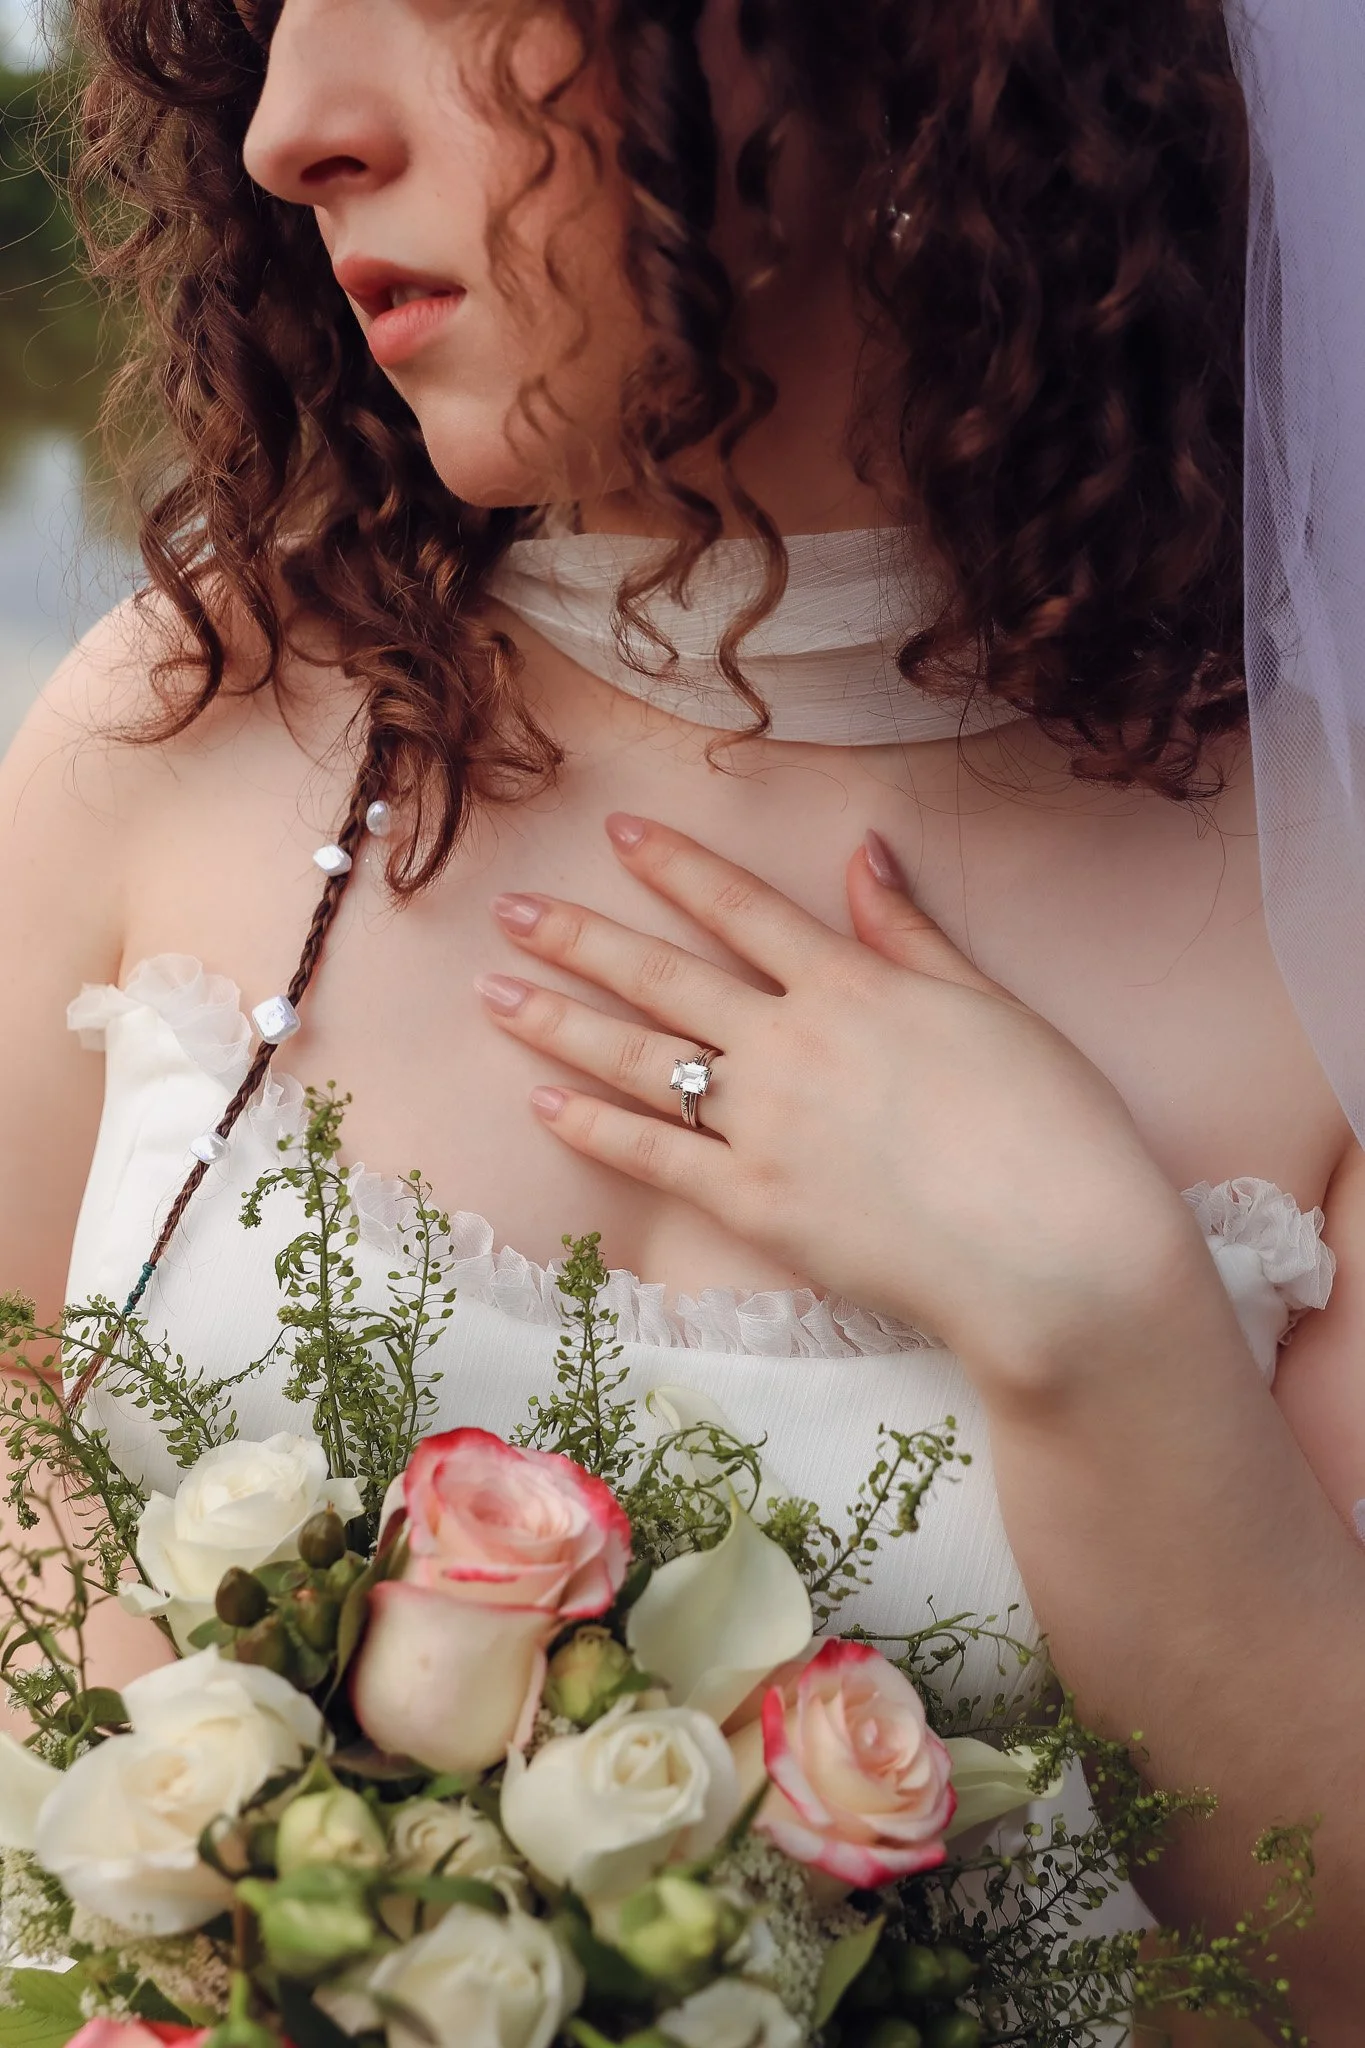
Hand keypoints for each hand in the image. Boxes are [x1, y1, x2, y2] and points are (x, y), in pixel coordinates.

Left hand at [475, 815, 1206, 1390]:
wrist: (1055, 1250)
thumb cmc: (1050, 1125)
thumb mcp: (988, 1005)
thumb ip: (910, 932)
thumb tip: (862, 852)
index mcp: (850, 985)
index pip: (740, 908)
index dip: (676, 866)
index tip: (618, 831)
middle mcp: (790, 1043)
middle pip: (662, 977)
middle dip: (579, 938)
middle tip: (510, 911)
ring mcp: (763, 1125)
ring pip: (638, 1059)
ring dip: (558, 1022)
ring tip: (492, 991)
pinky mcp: (753, 1204)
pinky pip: (653, 1157)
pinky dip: (592, 1129)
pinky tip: (542, 1104)